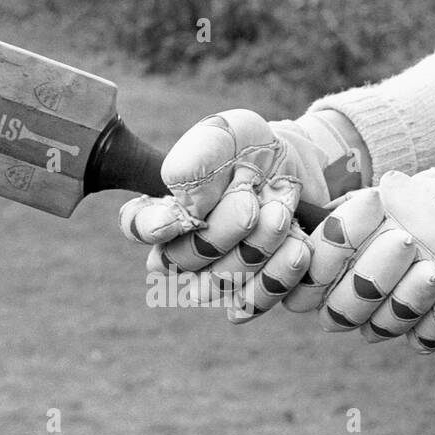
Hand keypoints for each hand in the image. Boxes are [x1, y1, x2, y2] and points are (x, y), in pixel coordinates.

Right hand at [119, 108, 368, 306]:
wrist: (298, 165)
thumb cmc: (249, 148)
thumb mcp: (222, 133)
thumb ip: (195, 162)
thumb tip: (188, 208)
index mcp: (164, 206)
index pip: (136, 226)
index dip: (151, 228)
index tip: (179, 217)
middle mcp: (184, 247)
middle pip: (185, 261)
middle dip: (223, 230)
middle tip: (251, 199)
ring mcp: (218, 276)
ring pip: (222, 284)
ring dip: (258, 246)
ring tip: (282, 213)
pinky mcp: (255, 292)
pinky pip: (258, 301)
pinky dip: (282, 272)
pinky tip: (298, 245)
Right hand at [305, 163, 434, 352]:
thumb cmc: (406, 204)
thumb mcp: (382, 196)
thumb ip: (366, 204)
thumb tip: (368, 201)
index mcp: (320, 264)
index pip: (311, 268)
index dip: (333, 246)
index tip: (365, 211)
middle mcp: (342, 296)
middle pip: (343, 308)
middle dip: (374, 275)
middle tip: (405, 241)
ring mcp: (379, 317)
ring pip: (382, 325)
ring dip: (410, 298)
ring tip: (434, 271)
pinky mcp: (418, 331)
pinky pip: (425, 338)